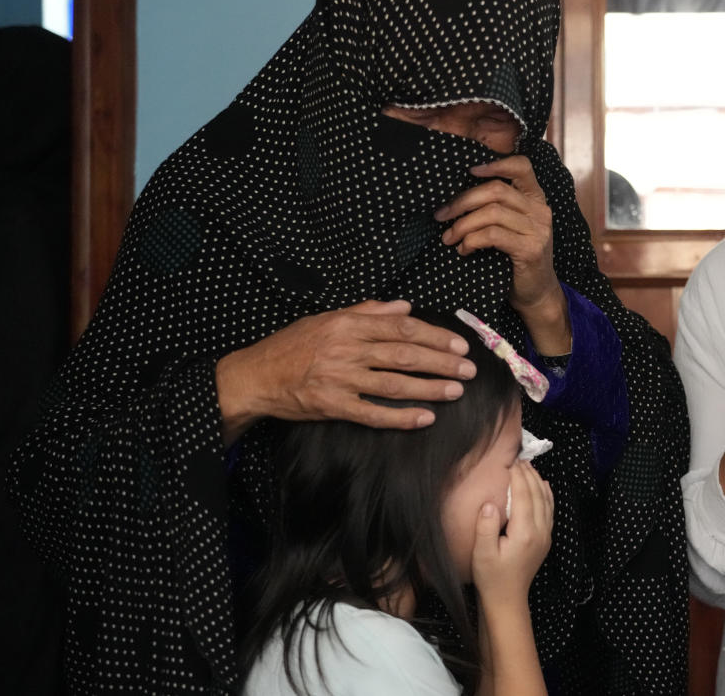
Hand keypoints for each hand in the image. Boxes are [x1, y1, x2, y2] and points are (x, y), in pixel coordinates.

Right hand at [215, 299, 473, 443]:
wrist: (255, 375)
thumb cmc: (293, 345)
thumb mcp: (327, 318)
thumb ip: (367, 311)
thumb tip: (404, 306)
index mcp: (348, 325)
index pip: (402, 327)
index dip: (435, 335)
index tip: (459, 344)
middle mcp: (346, 349)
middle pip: (404, 355)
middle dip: (441, 362)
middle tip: (469, 369)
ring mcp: (339, 379)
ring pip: (393, 384)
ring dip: (429, 388)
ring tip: (455, 390)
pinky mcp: (332, 406)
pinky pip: (373, 414)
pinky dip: (401, 417)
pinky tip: (425, 417)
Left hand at [436, 157, 568, 352]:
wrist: (536, 294)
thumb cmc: (515, 259)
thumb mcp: (510, 228)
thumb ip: (496, 208)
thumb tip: (455, 196)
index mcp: (535, 199)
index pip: (522, 166)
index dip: (495, 164)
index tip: (469, 170)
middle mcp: (540, 210)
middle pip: (496, 190)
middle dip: (462, 201)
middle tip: (441, 215)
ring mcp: (538, 230)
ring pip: (492, 213)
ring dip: (463, 224)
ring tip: (449, 238)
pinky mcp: (530, 249)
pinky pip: (493, 235)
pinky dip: (472, 240)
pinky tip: (463, 250)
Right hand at [472, 461, 553, 609]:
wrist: (507, 599)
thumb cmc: (491, 577)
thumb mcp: (481, 553)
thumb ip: (486, 526)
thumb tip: (490, 502)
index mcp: (524, 533)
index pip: (524, 496)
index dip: (518, 477)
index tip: (511, 462)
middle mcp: (540, 532)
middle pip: (537, 495)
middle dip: (529, 475)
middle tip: (519, 459)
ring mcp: (545, 536)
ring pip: (546, 501)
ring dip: (538, 482)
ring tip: (529, 467)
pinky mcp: (545, 540)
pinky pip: (549, 511)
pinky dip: (547, 495)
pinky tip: (543, 486)